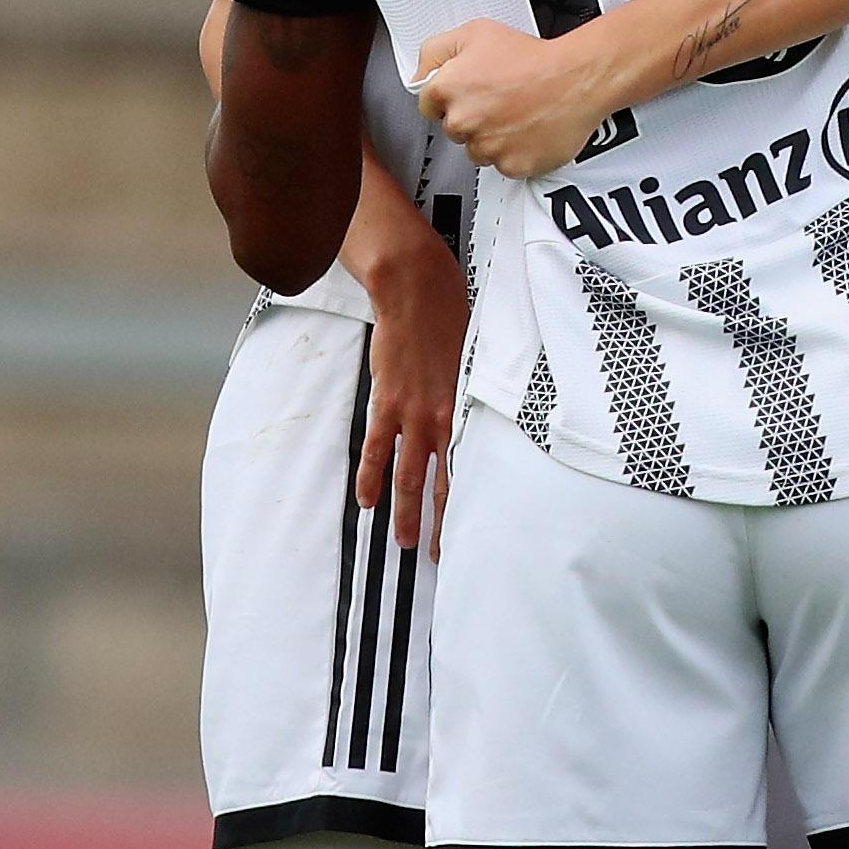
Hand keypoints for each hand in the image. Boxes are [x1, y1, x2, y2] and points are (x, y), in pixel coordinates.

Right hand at [358, 244, 466, 551]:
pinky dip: (370, 478)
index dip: (473, 500)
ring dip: (407, 511)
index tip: (477, 528)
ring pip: (410, 475)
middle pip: (445, 481)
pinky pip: (377, 450)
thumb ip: (473, 394)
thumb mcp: (476, 360)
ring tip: (406, 541)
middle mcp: (446, 418)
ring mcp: (415, 413)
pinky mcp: (387, 403)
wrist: (419, 293)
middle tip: (441, 554)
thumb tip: (482, 416)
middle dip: (442, 521)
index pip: (474, 466)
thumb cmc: (452, 321)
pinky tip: (366, 503)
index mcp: (470, 409)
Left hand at [418, 20, 610, 179]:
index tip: (471, 92)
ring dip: (493, 137)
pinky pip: (505, 165)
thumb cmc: (535, 58)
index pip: (429, 106)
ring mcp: (487, 147)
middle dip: (474, 117)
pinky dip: (516, 152)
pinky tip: (529, 130)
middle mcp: (463, 121)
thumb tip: (420, 73)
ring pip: (479, 150)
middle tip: (501, 99)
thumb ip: (436, 51)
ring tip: (518, 114)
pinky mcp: (512, 165)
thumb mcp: (477, 32)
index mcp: (448, 89)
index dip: (452, 96)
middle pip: (455, 129)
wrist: (578, 79)